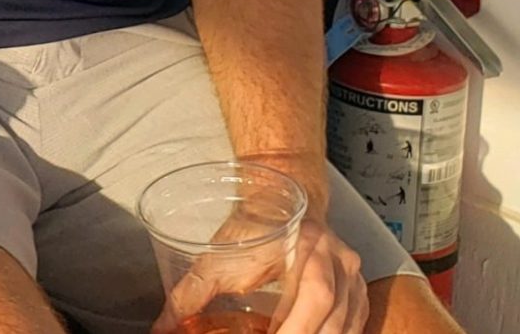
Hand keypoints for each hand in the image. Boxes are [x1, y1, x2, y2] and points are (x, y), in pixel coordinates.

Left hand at [150, 217, 366, 333]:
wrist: (276, 200)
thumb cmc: (250, 227)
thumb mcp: (218, 255)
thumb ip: (191, 293)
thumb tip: (162, 326)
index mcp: (308, 244)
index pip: (313, 295)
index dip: (295, 327)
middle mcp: (338, 260)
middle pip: (333, 315)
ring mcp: (352, 277)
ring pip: (348, 324)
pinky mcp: (357, 292)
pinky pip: (356, 326)